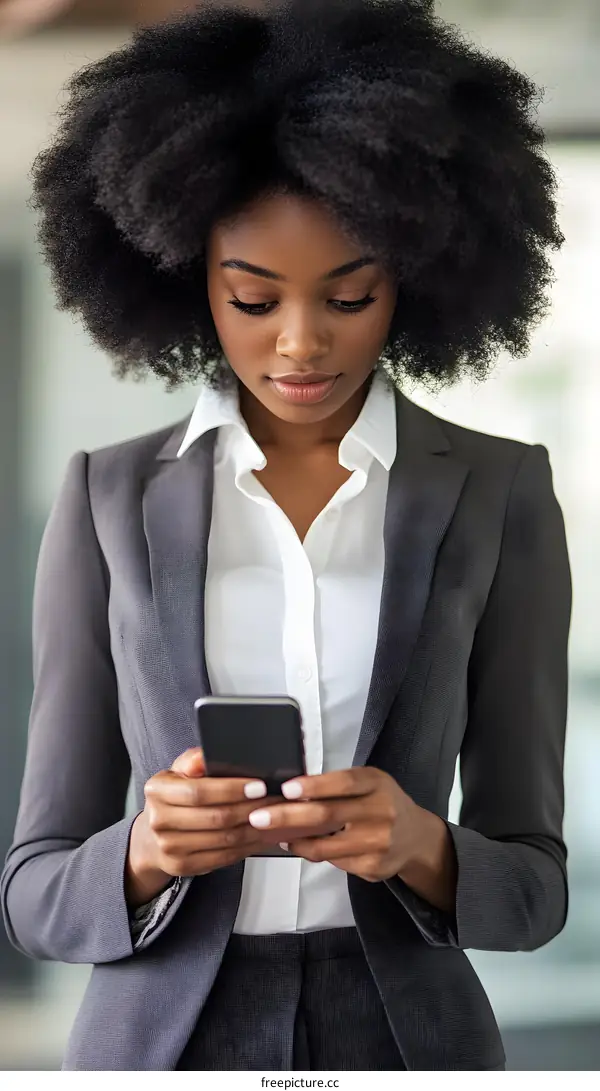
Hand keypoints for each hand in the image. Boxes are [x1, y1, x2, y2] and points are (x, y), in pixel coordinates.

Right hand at [125, 747, 280, 906]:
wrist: (153, 837)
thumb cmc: (174, 798)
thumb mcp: (179, 772)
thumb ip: (194, 760)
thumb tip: (204, 756)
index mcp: (157, 790)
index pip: (199, 791)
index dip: (231, 789)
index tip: (259, 785)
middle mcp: (159, 820)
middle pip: (215, 817)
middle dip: (251, 808)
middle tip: (275, 801)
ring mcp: (169, 847)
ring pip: (224, 839)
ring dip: (255, 829)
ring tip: (274, 817)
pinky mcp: (182, 866)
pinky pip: (224, 857)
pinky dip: (248, 847)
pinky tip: (261, 836)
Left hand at [247, 766, 424, 882]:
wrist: (416, 838)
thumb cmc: (382, 802)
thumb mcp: (368, 784)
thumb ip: (338, 787)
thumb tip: (290, 793)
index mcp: (377, 784)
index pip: (344, 783)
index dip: (314, 786)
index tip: (286, 789)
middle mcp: (381, 812)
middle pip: (328, 815)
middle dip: (287, 816)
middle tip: (257, 817)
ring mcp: (378, 843)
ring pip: (326, 846)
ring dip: (294, 841)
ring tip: (272, 835)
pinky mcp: (372, 868)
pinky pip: (334, 862)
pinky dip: (312, 853)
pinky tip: (300, 846)